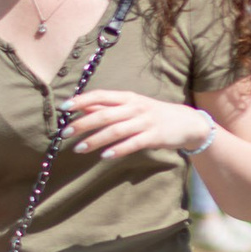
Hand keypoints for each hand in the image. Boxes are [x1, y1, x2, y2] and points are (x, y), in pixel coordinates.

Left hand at [65, 90, 213, 160]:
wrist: (187, 122)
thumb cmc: (152, 114)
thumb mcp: (131, 106)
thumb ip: (108, 107)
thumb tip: (82, 107)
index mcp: (127, 97)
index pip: (100, 95)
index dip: (81, 100)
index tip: (64, 108)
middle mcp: (135, 107)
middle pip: (105, 114)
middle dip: (83, 123)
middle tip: (65, 133)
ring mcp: (145, 122)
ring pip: (116, 130)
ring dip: (96, 139)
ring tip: (79, 148)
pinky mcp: (154, 136)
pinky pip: (133, 143)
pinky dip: (118, 149)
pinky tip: (104, 156)